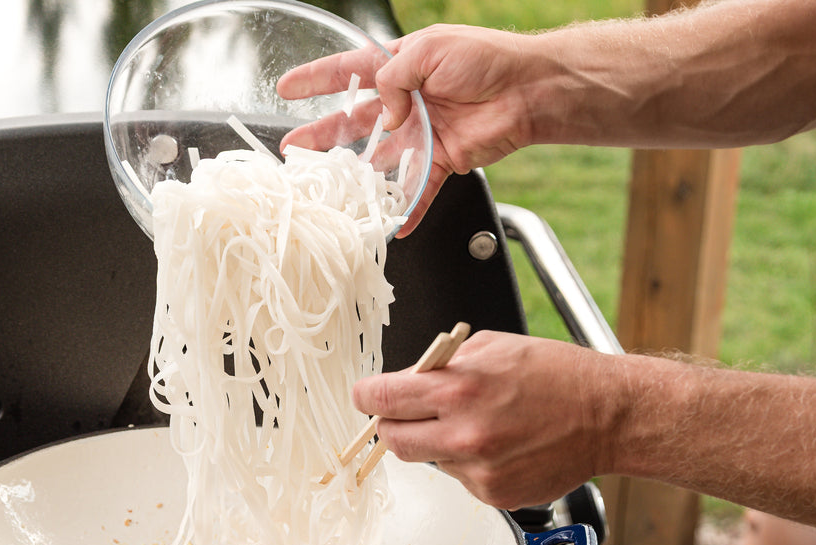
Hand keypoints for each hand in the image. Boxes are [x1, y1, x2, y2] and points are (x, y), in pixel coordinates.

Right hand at [278, 24, 541, 236]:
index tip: (286, 89)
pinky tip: (387, 225)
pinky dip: (404, 210)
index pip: (347, 72)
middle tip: (295, 151)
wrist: (529, 89)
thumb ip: (395, 78)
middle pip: (354, 122)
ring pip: (379, 160)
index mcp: (400, 67)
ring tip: (328, 190)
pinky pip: (417, 189)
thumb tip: (385, 115)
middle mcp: (406, 102)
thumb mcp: (429, 49)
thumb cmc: (486, 57)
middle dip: (322, 136)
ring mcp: (422, 133)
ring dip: (354, 177)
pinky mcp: (442, 160)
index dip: (315, 80)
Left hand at [353, 330, 615, 508]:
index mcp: (457, 389)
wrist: (607, 415)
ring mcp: (477, 470)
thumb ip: (442, 365)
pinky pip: (460, 478)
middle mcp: (463, 435)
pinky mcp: (493, 495)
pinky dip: (471, 463)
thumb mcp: (492, 347)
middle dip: (397, 423)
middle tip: (414, 413)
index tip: (367, 396)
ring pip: (429, 459)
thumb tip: (408, 380)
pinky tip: (502, 446)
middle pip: (392, 439)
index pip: (380, 399)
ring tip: (482, 424)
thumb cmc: (557, 375)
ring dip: (440, 442)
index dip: (367, 396)